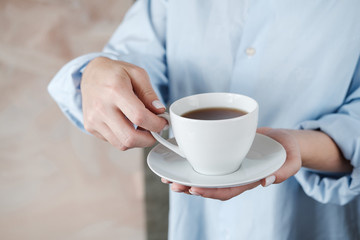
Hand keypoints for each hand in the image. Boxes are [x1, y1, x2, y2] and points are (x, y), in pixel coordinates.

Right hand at [81, 57, 166, 149]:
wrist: (92, 74)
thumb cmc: (116, 73)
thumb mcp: (137, 74)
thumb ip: (149, 93)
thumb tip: (159, 111)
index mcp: (115, 90)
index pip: (139, 117)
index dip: (156, 124)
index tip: (163, 123)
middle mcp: (101, 107)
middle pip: (130, 137)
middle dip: (149, 139)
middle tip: (157, 132)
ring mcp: (94, 119)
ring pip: (122, 144)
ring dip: (138, 141)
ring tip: (144, 129)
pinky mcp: (90, 126)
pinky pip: (113, 141)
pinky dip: (125, 138)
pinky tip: (129, 126)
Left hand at [161, 127, 301, 200]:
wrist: (283, 141)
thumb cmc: (288, 152)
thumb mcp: (291, 161)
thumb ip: (283, 172)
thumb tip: (267, 182)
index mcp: (247, 180)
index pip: (227, 190)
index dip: (210, 192)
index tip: (194, 188)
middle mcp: (234, 175)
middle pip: (210, 186)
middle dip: (191, 187)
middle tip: (173, 184)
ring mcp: (228, 165)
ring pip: (205, 176)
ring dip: (186, 178)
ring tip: (167, 177)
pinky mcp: (224, 153)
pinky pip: (207, 160)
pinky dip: (193, 162)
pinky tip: (179, 159)